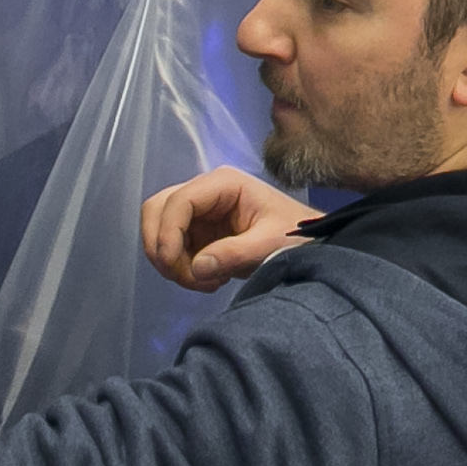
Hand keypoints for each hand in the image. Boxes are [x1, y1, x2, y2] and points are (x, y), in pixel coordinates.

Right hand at [141, 167, 318, 291]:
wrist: (308, 243)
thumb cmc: (295, 235)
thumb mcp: (270, 244)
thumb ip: (235, 254)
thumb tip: (197, 267)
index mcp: (224, 184)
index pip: (179, 200)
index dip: (167, 232)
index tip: (173, 265)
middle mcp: (206, 192)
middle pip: (158, 209)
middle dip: (162, 246)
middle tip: (186, 277)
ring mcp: (199, 212)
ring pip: (160, 230)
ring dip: (171, 261)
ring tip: (204, 281)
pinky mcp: (198, 232)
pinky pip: (172, 248)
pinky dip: (181, 268)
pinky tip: (210, 280)